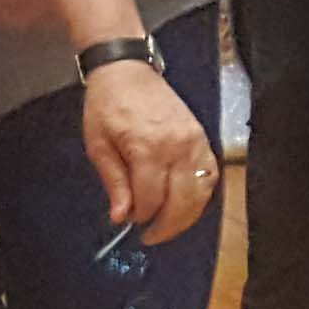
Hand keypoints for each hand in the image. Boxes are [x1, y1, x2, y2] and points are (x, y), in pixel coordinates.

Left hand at [76, 59, 214, 242]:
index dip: (139, 217)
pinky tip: (186, 202)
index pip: (151, 199)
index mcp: (147, 148)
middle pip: (181, 202)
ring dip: (187, 216)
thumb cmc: (107, 106)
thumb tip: (121, 216)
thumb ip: (114, 182)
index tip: (127, 220)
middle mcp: (177, 146)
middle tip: (150, 237)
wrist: (127, 71)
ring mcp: (195, 142)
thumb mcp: (98, 145)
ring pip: (201, 193)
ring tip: (169, 225)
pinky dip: (201, 194)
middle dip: (165, 226)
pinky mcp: (203, 137)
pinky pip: (210, 175)